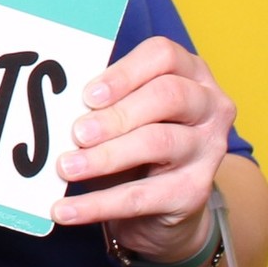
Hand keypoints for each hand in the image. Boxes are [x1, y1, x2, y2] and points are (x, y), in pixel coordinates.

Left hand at [50, 36, 237, 258]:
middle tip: (77, 132)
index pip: (164, 56)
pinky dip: (98, 204)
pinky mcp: (193, 192)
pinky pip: (141, 197)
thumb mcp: (126, 113)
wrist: (164, 208)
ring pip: (157, 143)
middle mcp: (209, 106)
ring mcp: (207, 149)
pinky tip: (66, 210)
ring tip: (66, 167)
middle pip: (168, 96)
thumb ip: (103, 102)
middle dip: (117, 114)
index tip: (88, 95)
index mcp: (190, 73)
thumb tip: (58, 103)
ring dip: (105, 156)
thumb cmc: (138, 143)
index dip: (124, 73)